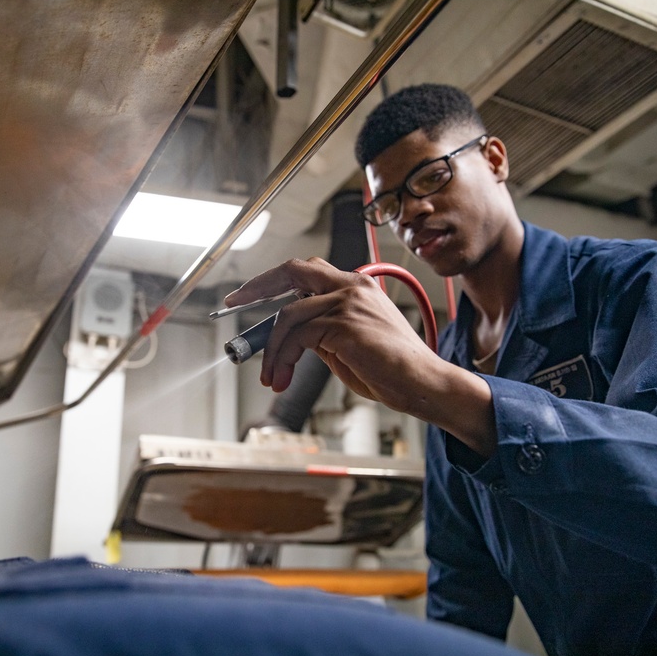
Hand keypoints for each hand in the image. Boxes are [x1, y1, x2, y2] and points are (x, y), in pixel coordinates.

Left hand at [224, 257, 497, 455]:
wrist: (424, 384)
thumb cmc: (391, 370)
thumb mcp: (347, 345)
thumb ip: (321, 332)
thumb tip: (289, 337)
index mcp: (355, 287)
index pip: (305, 271)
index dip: (272, 281)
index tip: (246, 295)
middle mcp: (351, 286)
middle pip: (292, 271)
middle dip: (257, 287)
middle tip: (232, 303)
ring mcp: (348, 302)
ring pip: (287, 317)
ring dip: (271, 351)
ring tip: (270, 378)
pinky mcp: (344, 323)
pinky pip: (296, 337)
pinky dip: (281, 359)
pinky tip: (282, 378)